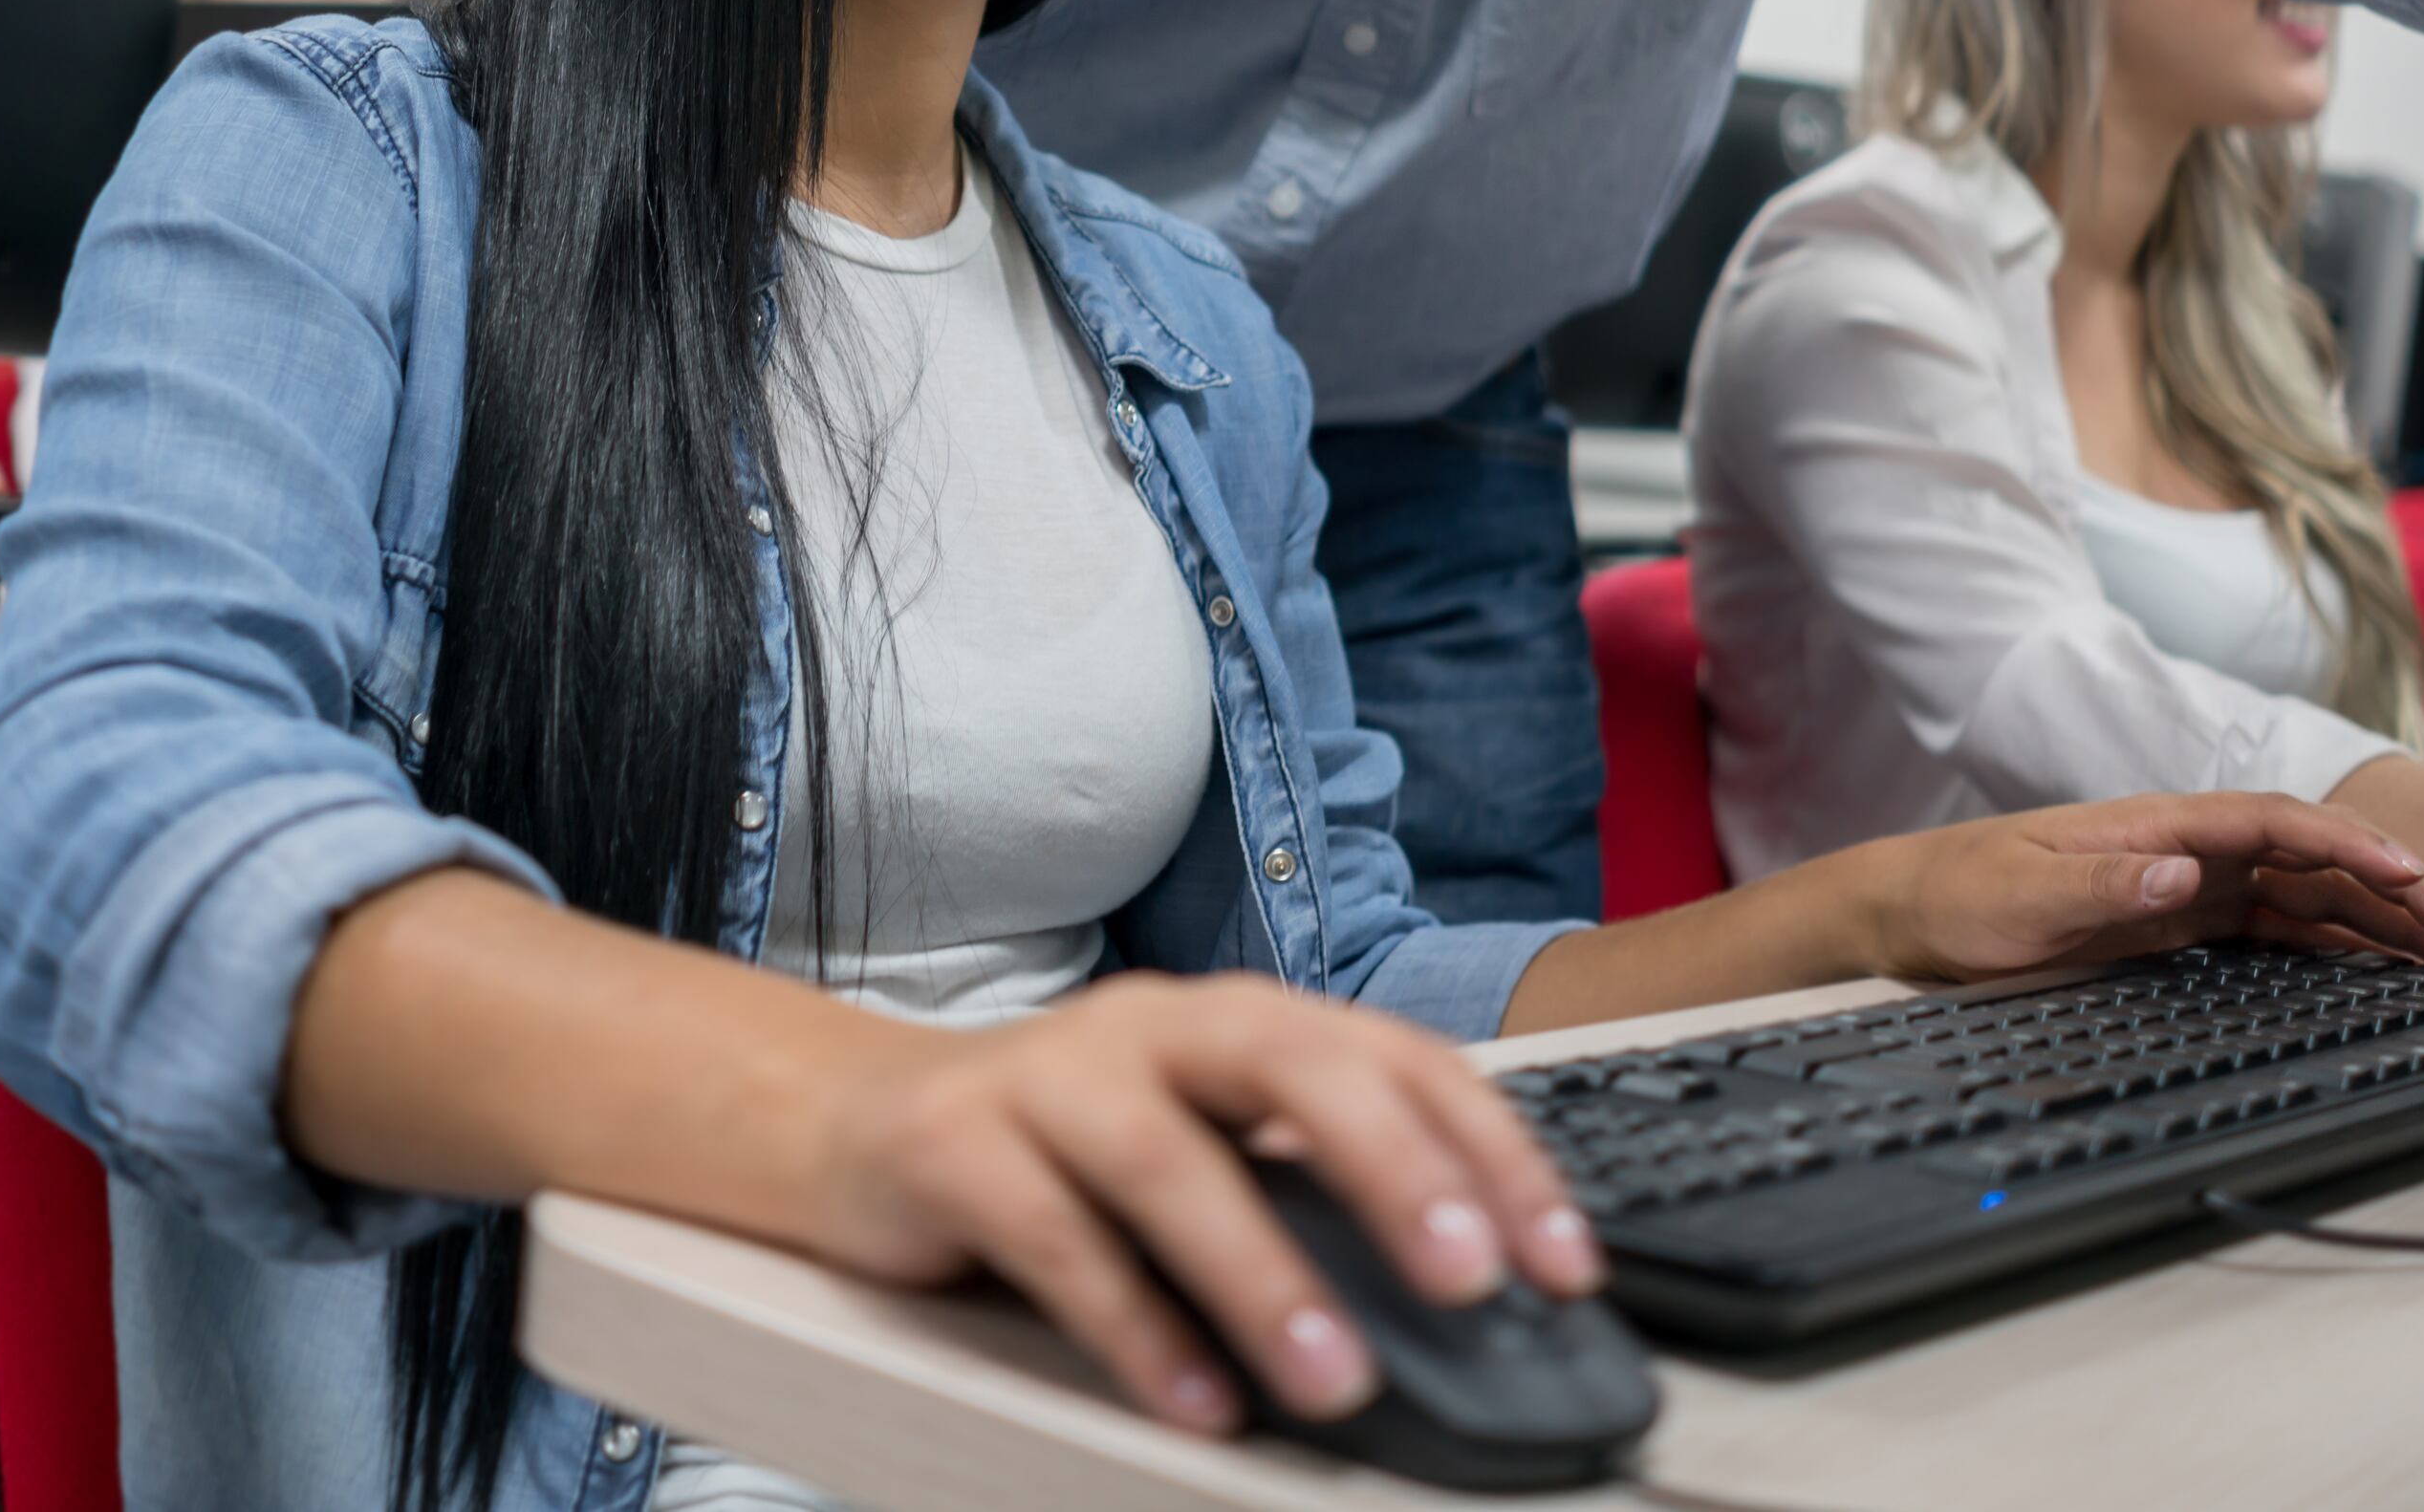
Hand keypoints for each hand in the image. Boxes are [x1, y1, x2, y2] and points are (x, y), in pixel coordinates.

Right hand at [790, 971, 1594, 1437]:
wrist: (860, 1127)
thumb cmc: (1068, 1150)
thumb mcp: (1203, 1148)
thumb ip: (1308, 1197)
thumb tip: (1469, 1299)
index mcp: (1238, 1019)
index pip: (1394, 1057)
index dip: (1492, 1150)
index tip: (1563, 1261)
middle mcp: (1153, 1025)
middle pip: (1290, 1065)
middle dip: (1394, 1170)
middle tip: (1470, 1279)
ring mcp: (1048, 1075)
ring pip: (1168, 1160)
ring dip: (1261, 1276)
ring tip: (1334, 1380)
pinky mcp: (955, 1144)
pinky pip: (1056, 1238)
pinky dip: (1136, 1328)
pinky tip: (1196, 1403)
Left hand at [1864, 791, 2423, 985]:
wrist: (1912, 916)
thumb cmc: (1961, 895)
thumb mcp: (2023, 897)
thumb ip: (2104, 886)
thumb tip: (2183, 874)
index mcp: (2160, 825)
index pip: (2278, 821)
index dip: (2350, 843)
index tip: (2412, 876)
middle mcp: (2188, 850)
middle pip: (2316, 859)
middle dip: (2399, 894)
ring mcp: (2193, 888)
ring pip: (2313, 896)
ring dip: (2385, 924)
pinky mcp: (2186, 927)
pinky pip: (2283, 931)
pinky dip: (2341, 947)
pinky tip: (2388, 971)